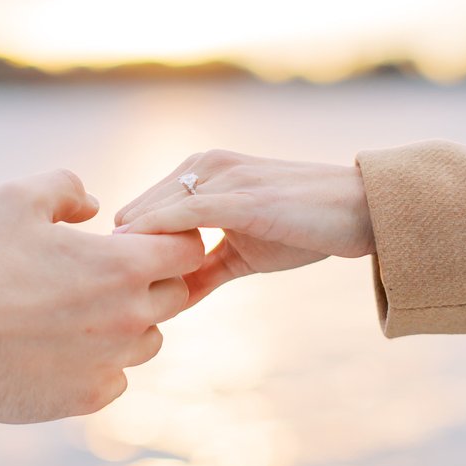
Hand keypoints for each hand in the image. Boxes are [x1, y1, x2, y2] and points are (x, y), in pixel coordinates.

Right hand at [0, 169, 203, 421]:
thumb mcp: (18, 199)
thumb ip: (66, 188)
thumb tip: (94, 205)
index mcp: (124, 266)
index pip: (188, 251)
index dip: (171, 242)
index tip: (142, 242)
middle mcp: (130, 317)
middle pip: (175, 297)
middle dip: (149, 282)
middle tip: (106, 277)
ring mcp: (112, 361)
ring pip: (148, 342)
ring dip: (127, 327)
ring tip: (82, 315)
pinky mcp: (89, 397)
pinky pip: (116, 379)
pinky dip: (99, 366)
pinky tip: (62, 350)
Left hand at [114, 149, 373, 305]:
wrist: (359, 211)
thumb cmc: (304, 227)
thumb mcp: (243, 254)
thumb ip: (204, 270)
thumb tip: (171, 300)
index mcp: (201, 171)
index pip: (141, 209)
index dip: (124, 249)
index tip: (109, 286)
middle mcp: (205, 165)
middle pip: (138, 212)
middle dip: (123, 254)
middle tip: (107, 296)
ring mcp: (222, 178)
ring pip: (155, 213)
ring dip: (135, 253)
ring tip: (120, 292)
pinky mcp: (240, 197)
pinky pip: (185, 215)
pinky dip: (157, 237)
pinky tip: (139, 263)